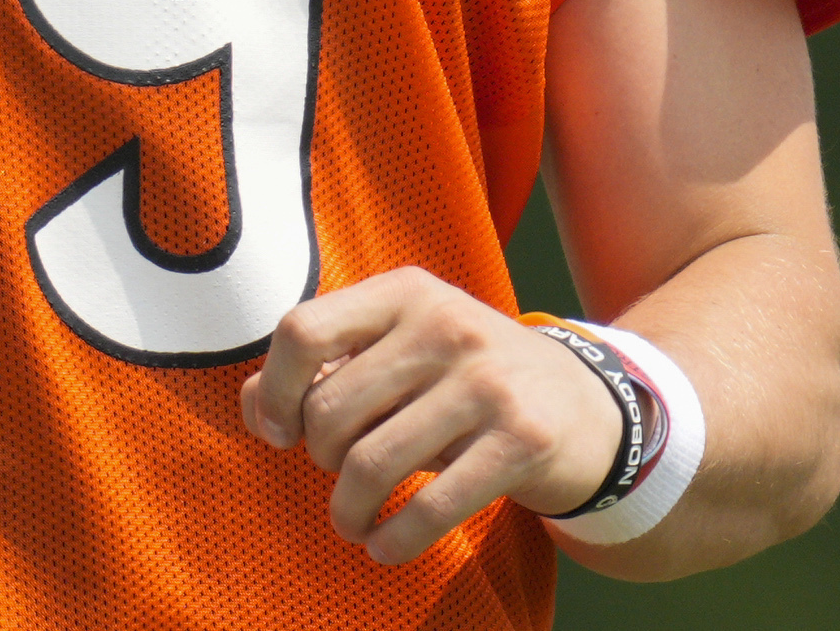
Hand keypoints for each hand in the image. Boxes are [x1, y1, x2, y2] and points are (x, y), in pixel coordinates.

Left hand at [239, 267, 625, 564]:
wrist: (585, 406)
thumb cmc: (466, 380)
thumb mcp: (402, 350)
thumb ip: (324, 368)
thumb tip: (254, 408)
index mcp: (406, 292)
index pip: (303, 331)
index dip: (275, 390)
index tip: (280, 430)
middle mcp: (445, 325)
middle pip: (331, 410)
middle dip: (321, 458)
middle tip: (340, 473)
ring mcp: (487, 382)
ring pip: (372, 464)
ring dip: (349, 510)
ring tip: (353, 521)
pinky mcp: (520, 440)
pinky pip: (430, 507)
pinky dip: (394, 539)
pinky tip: (385, 546)